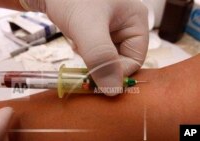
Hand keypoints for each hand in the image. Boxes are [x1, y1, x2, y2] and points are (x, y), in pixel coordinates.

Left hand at [23, 0, 148, 95]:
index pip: (135, 59)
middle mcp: (127, 24)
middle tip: (83, 56)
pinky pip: (97, 51)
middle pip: (121, 59)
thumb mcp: (87, 27)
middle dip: (101, 63)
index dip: (116, 72)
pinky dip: (86, 52)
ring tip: (79, 44)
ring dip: (92, 58)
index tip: (94, 75)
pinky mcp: (98, 30)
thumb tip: (113, 91)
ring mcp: (112, 27)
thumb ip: (101, 58)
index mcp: (136, 20)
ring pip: (108, 57)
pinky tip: (76, 41)